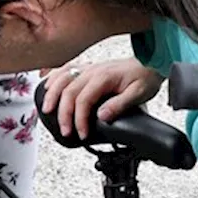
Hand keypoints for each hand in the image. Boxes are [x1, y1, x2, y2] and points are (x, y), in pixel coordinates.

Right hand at [40, 59, 163, 139]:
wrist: (150, 63)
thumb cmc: (144, 78)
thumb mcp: (138, 95)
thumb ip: (119, 105)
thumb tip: (102, 116)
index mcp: (103, 78)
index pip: (83, 100)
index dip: (79, 119)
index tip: (81, 134)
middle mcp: (93, 71)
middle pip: (68, 91)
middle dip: (63, 113)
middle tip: (66, 131)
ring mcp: (89, 68)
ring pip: (62, 78)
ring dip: (52, 94)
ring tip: (47, 110)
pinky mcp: (88, 69)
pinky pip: (65, 69)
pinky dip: (53, 77)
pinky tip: (46, 85)